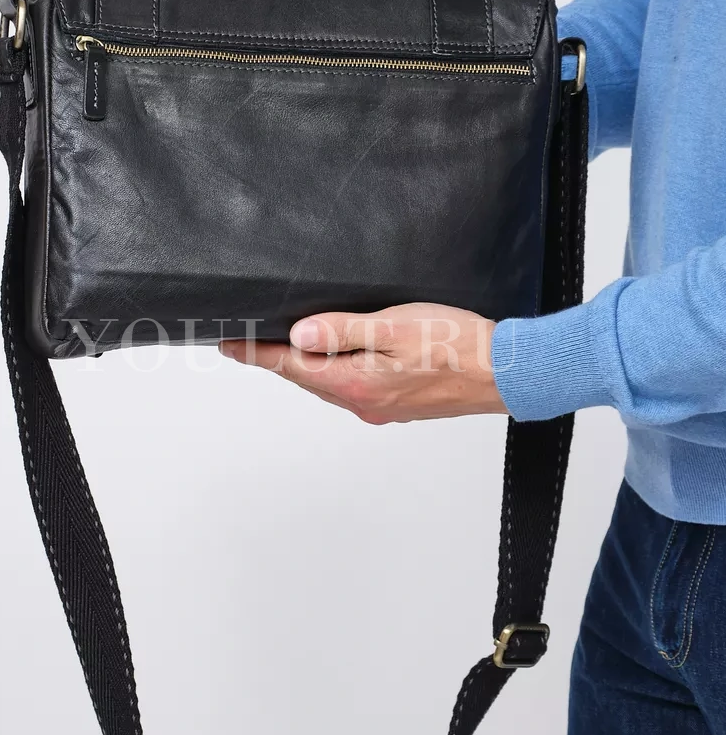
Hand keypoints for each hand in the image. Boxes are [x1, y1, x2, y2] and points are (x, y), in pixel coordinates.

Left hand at [219, 303, 507, 423]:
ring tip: (295, 340)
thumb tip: (298, 334)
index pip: (290, 366)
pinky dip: (340, 369)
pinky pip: (355, 386)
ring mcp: (380, 408)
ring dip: (311, 362)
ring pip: (331, 382)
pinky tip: (346, 352)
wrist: (507, 373)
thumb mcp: (395, 326)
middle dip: (280, 357)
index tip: (227, 344)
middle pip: (307, 376)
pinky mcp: (397, 404)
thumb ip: (343, 330)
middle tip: (254, 337)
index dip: (256, 353)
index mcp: (354, 384)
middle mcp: (363, 403)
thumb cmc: (458, 345)